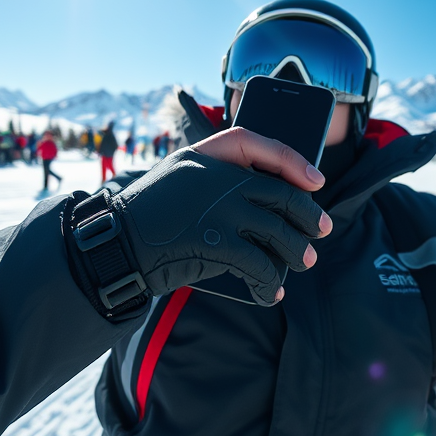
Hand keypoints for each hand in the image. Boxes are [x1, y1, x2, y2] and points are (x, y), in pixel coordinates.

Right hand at [107, 127, 332, 305]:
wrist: (113, 245)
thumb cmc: (145, 217)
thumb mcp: (177, 181)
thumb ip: (213, 181)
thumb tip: (264, 207)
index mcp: (205, 156)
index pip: (257, 143)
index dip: (292, 160)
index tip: (315, 180)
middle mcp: (217, 177)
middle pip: (280, 193)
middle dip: (308, 214)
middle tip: (321, 229)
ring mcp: (219, 208)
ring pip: (278, 231)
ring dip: (297, 251)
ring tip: (305, 262)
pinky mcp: (217, 242)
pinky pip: (260, 264)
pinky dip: (270, 282)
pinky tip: (271, 292)